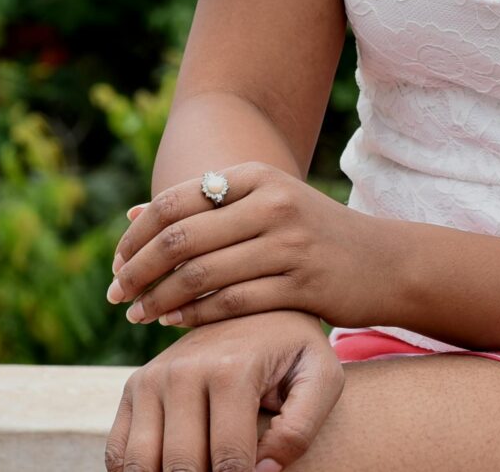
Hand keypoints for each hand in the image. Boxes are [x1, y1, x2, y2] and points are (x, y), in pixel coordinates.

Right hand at [106, 307, 340, 471]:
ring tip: (203, 471)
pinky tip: (168, 470)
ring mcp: (152, 377)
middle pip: (182, 465)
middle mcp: (183, 370)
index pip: (229, 460)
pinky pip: (119, 451)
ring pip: (142, 464)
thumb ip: (301, 427)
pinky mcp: (134, 387)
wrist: (260, 309)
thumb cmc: (296, 352)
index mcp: (231, 369)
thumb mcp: (322, 379)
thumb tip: (263, 469)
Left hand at [109, 163, 402, 331]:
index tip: (116, 263)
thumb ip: (204, 209)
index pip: (176, 201)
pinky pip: (232, 303)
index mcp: (258, 176)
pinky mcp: (303, 284)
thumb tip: (133, 215)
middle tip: (116, 295)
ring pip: (201, 274)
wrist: (384, 262)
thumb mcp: (265, 206)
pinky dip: (195, 316)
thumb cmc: (311, 236)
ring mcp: (290, 243)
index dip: (136, 236)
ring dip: (159, 299)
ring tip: (138, 315)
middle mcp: (273, 203)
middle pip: (181, 238)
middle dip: (137, 270)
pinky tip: (176, 324)